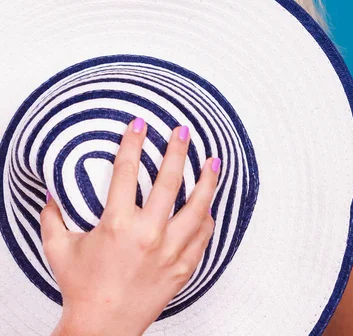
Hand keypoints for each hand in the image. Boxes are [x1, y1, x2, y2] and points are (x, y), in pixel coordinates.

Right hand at [40, 119, 219, 335]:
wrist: (101, 330)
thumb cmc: (80, 287)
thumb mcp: (59, 249)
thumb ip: (53, 217)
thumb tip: (52, 192)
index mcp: (117, 224)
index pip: (126, 171)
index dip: (133, 142)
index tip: (140, 123)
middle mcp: (148, 234)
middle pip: (169, 181)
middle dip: (177, 151)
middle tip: (183, 131)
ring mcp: (170, 252)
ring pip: (197, 208)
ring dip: (207, 181)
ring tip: (214, 161)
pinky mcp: (183, 269)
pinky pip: (203, 237)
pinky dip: (207, 218)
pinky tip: (209, 205)